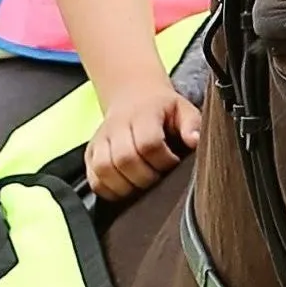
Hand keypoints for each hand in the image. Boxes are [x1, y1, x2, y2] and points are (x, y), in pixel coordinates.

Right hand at [85, 80, 200, 200]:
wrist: (133, 96)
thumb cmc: (162, 109)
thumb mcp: (183, 109)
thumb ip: (192, 124)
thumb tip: (195, 141)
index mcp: (142, 114)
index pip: (148, 143)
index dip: (163, 160)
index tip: (173, 162)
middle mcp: (116, 126)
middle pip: (124, 159)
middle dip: (145, 177)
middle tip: (158, 177)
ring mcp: (100, 140)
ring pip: (104, 170)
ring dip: (126, 186)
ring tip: (142, 184)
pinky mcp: (90, 154)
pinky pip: (93, 179)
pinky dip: (109, 190)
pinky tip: (126, 187)